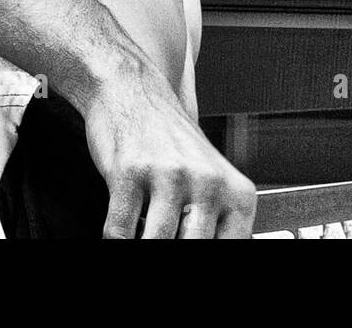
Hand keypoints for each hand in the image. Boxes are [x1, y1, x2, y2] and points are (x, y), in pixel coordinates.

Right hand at [82, 64, 256, 238]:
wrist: (135, 92)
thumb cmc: (173, 142)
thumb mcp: (211, 181)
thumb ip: (216, 223)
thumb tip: (215, 247)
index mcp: (236, 191)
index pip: (230, 247)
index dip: (206, 257)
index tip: (190, 254)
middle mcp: (208, 182)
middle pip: (194, 247)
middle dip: (169, 252)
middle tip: (161, 241)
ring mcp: (169, 176)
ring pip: (156, 244)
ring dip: (143, 246)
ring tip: (142, 233)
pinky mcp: (129, 173)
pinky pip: (119, 232)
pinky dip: (116, 240)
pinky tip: (121, 232)